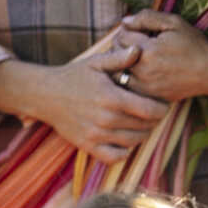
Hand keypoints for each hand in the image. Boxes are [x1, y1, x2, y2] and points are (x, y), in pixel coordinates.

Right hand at [40, 43, 168, 161]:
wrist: (45, 94)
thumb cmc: (74, 76)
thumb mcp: (96, 62)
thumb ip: (119, 58)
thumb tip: (139, 50)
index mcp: (111, 98)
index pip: (149, 110)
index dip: (161, 109)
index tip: (162, 104)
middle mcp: (105, 119)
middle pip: (145, 126)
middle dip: (154, 120)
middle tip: (153, 113)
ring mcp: (96, 135)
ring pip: (133, 141)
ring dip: (143, 134)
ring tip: (142, 124)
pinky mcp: (87, 146)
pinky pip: (114, 157)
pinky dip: (124, 152)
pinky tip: (125, 140)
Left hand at [115, 10, 207, 101]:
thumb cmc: (195, 45)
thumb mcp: (175, 23)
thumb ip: (147, 18)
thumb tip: (125, 21)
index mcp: (149, 50)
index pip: (122, 36)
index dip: (129, 30)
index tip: (141, 30)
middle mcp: (143, 71)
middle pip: (116, 53)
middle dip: (124, 44)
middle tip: (140, 42)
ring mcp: (145, 87)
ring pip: (118, 71)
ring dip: (124, 62)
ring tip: (139, 56)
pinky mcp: (148, 96)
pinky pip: (127, 86)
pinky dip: (130, 77)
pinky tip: (142, 70)